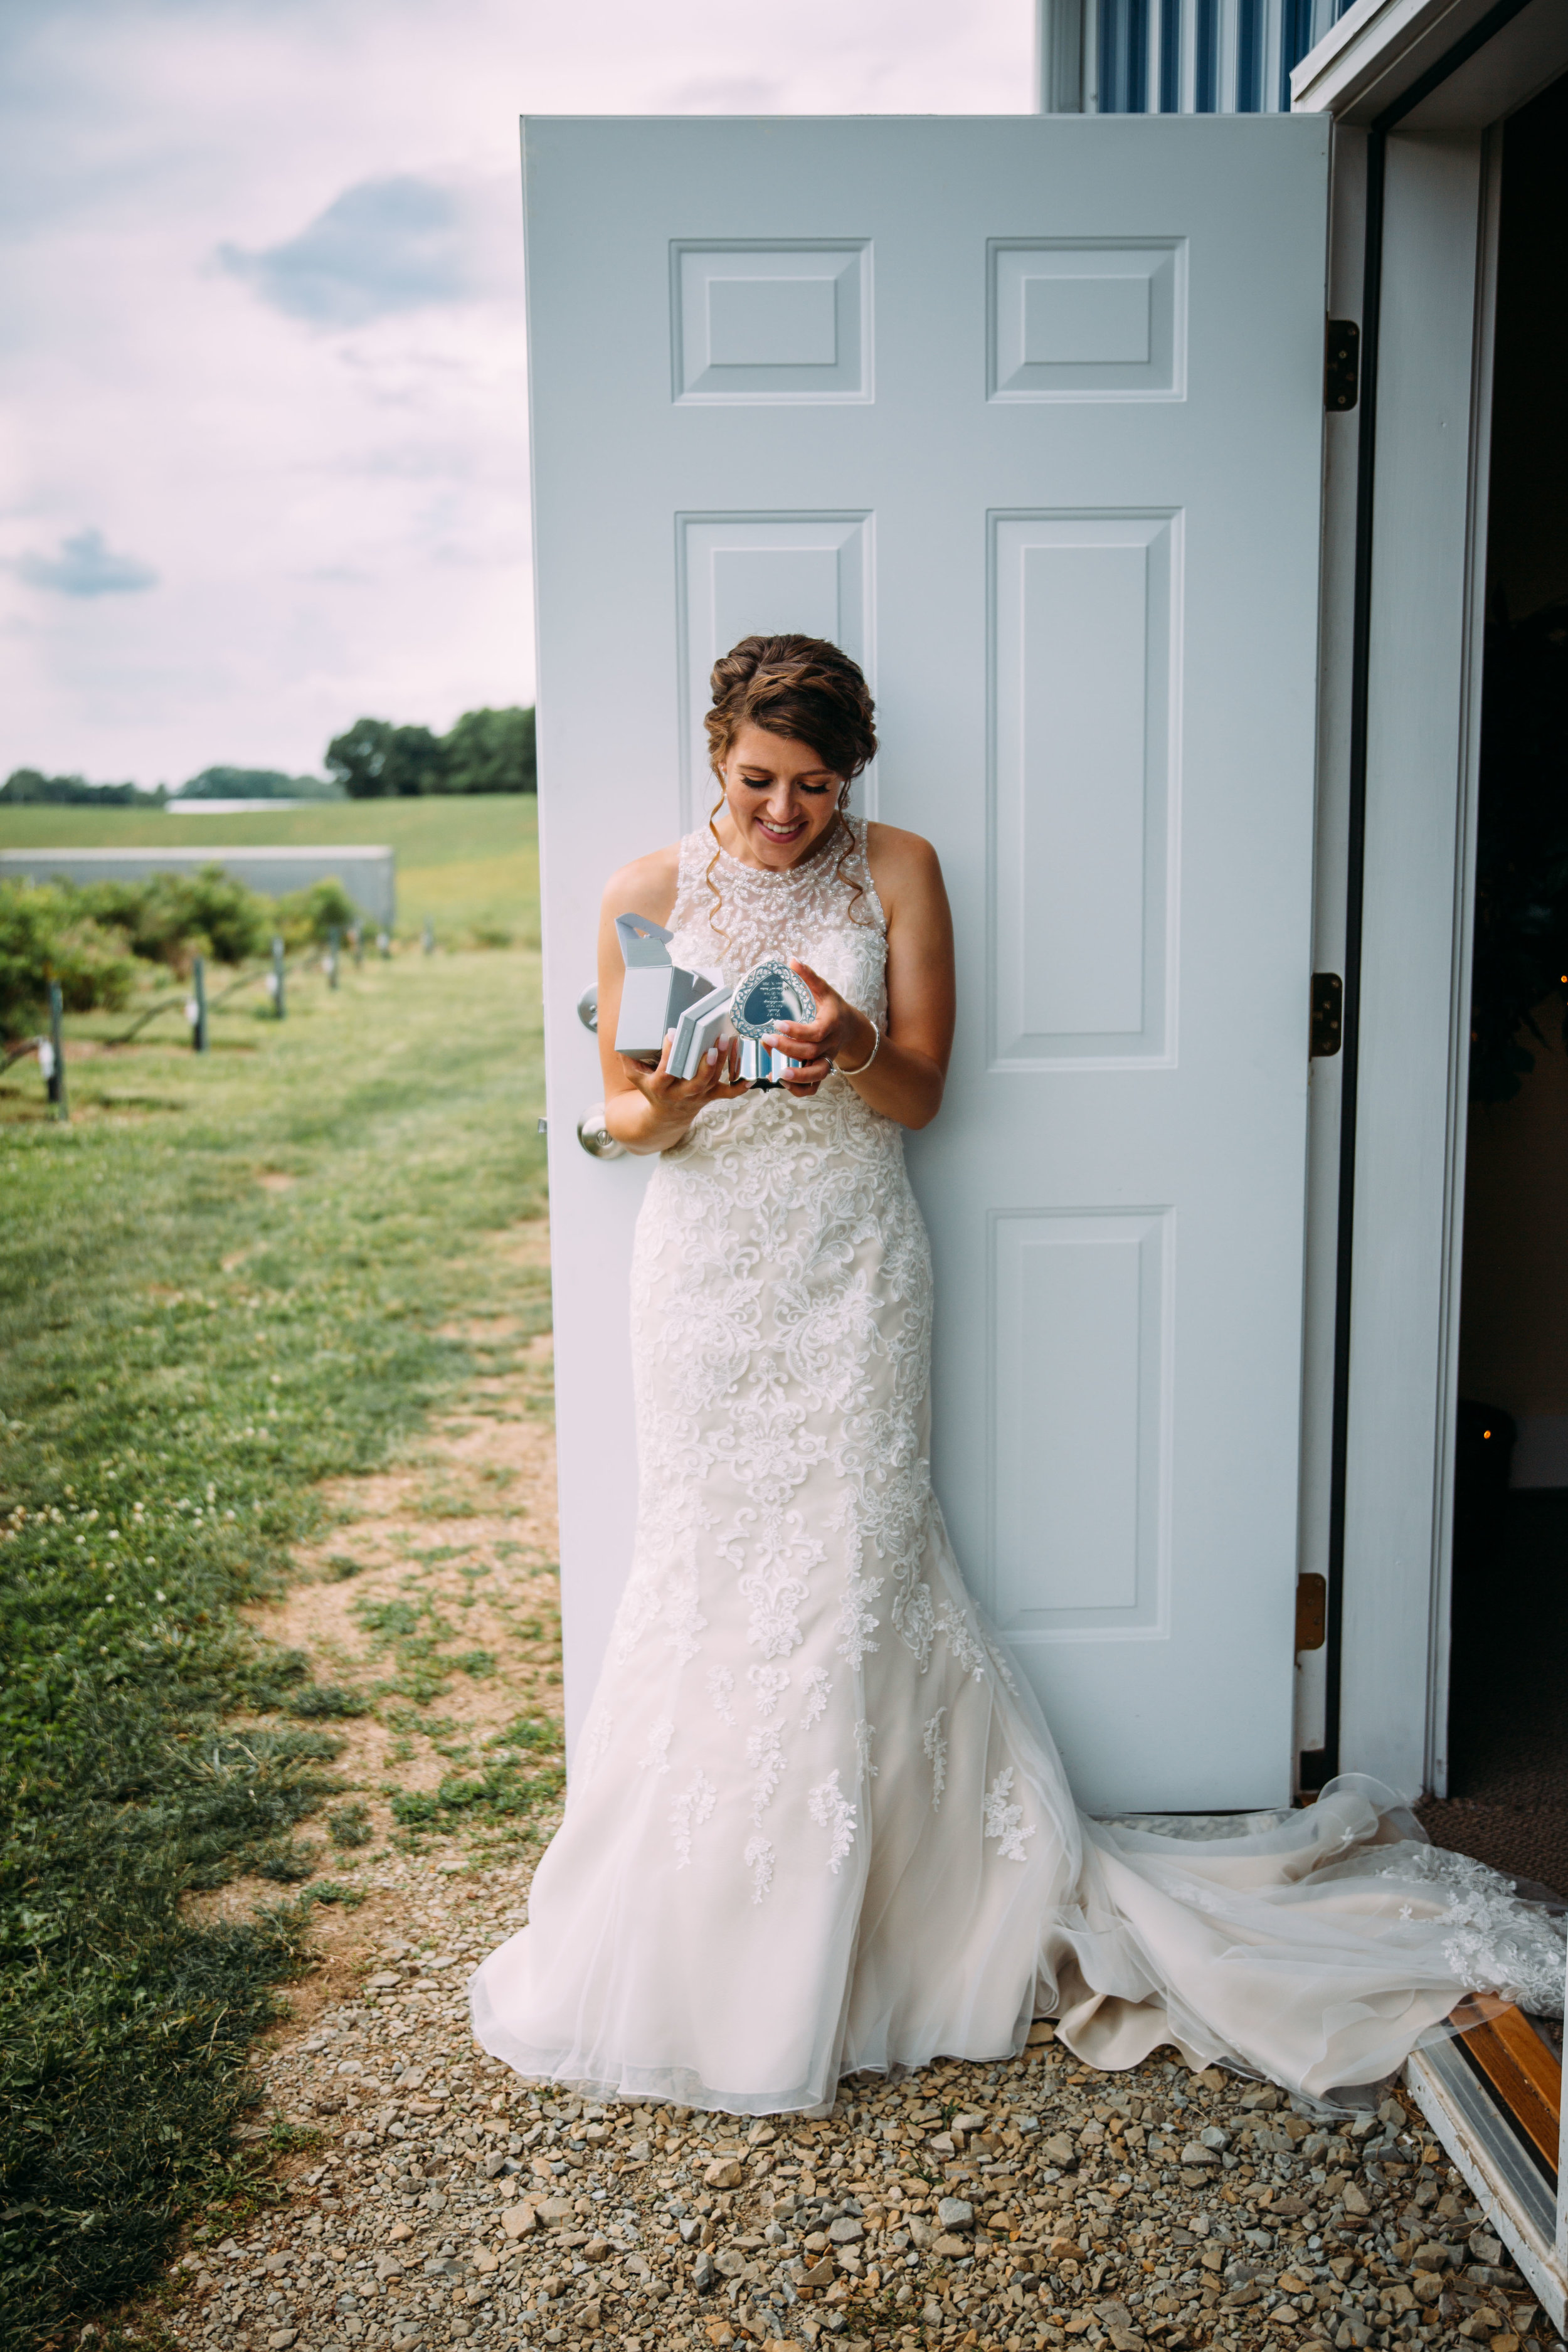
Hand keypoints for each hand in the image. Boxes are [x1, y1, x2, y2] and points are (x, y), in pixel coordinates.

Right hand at [615, 1031, 748, 1144]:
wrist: (665, 1117)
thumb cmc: (651, 1090)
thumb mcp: (635, 1077)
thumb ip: (628, 1061)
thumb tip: (622, 1042)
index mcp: (661, 1087)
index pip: (666, 1071)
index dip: (669, 1054)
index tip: (672, 1033)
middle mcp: (682, 1093)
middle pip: (698, 1080)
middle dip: (707, 1063)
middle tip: (714, 1043)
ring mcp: (699, 1096)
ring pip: (714, 1081)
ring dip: (725, 1062)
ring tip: (729, 1039)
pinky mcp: (710, 1096)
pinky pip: (728, 1093)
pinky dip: (740, 1087)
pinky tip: (750, 1076)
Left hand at [764, 958, 875, 1095]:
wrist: (850, 1028)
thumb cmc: (832, 1008)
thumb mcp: (823, 990)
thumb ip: (808, 977)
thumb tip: (791, 960)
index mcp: (831, 1024)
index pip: (816, 1031)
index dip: (797, 1031)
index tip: (777, 1024)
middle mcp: (830, 1044)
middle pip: (811, 1052)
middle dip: (788, 1048)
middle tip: (766, 1040)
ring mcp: (826, 1059)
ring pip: (816, 1073)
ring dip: (798, 1076)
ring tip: (777, 1073)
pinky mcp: (821, 1069)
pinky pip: (814, 1085)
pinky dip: (800, 1089)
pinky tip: (782, 1082)